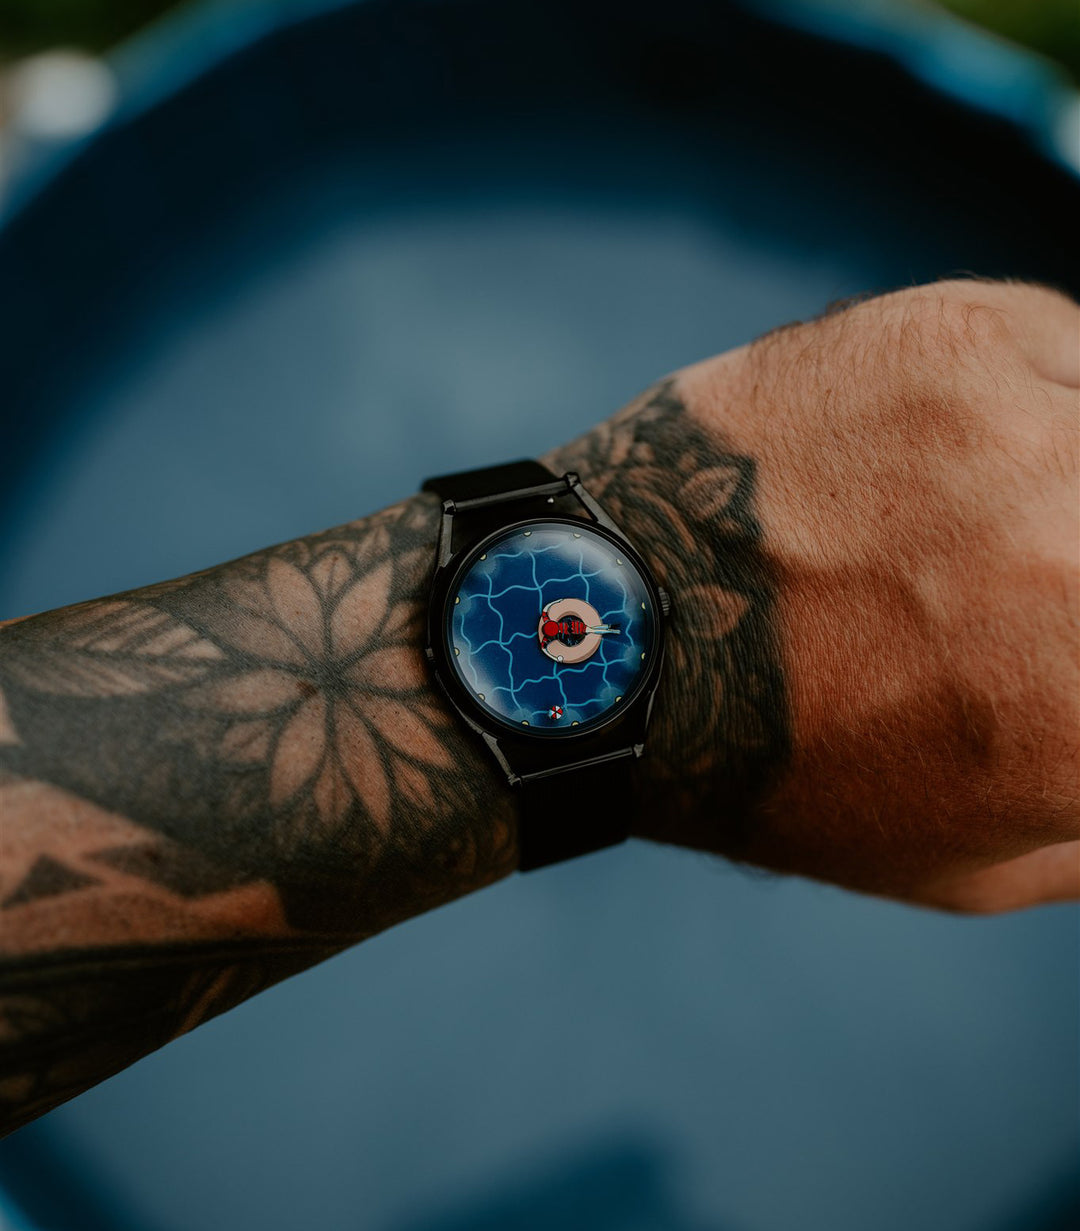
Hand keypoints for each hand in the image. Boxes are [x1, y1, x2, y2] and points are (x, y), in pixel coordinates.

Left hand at [550, 280, 1078, 911]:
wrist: (610, 639)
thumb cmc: (780, 769)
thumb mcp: (974, 863)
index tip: (1071, 632)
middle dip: (1078, 573)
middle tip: (1031, 584)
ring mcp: (1029, 424)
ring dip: (1068, 476)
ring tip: (990, 529)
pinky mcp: (952, 331)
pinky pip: (1068, 349)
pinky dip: (1049, 400)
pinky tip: (970, 453)